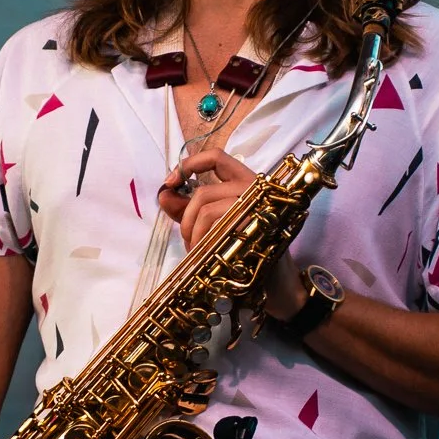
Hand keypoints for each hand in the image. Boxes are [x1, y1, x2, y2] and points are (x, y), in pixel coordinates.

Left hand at [158, 148, 303, 317]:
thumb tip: (164, 194)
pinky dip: (202, 244)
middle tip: (186, 240)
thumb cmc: (244, 249)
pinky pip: (216, 228)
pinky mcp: (254, 225)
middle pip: (203, 193)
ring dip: (192, 235)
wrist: (275, 280)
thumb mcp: (213, 225)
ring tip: (195, 252)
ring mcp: (256, 205)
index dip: (189, 165)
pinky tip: (205, 257)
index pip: (215, 157)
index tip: (170, 182)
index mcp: (244, 181)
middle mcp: (253, 188)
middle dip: (184, 219)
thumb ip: (188, 209)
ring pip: (206, 211)